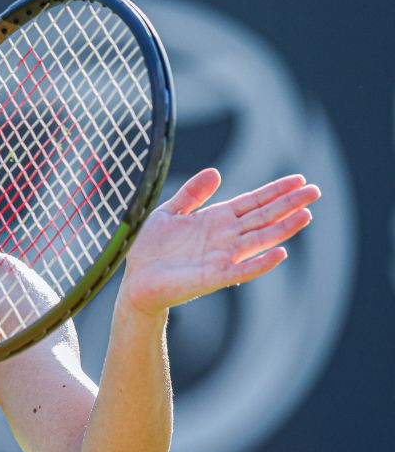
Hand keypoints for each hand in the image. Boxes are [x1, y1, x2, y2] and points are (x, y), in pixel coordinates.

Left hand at [119, 168, 319, 316]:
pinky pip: (242, 270)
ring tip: (306, 215)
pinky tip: (280, 253)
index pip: (252, 202)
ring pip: (259, 240)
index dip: (275, 191)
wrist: (136, 279)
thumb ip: (192, 194)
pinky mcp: (213, 278)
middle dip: (289, 204)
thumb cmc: (151, 247)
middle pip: (263, 217)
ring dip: (283, 229)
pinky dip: (260, 263)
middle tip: (315, 191)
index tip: (299, 179)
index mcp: (215, 219)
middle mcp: (224, 237)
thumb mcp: (169, 212)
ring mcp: (222, 257)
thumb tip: (215, 172)